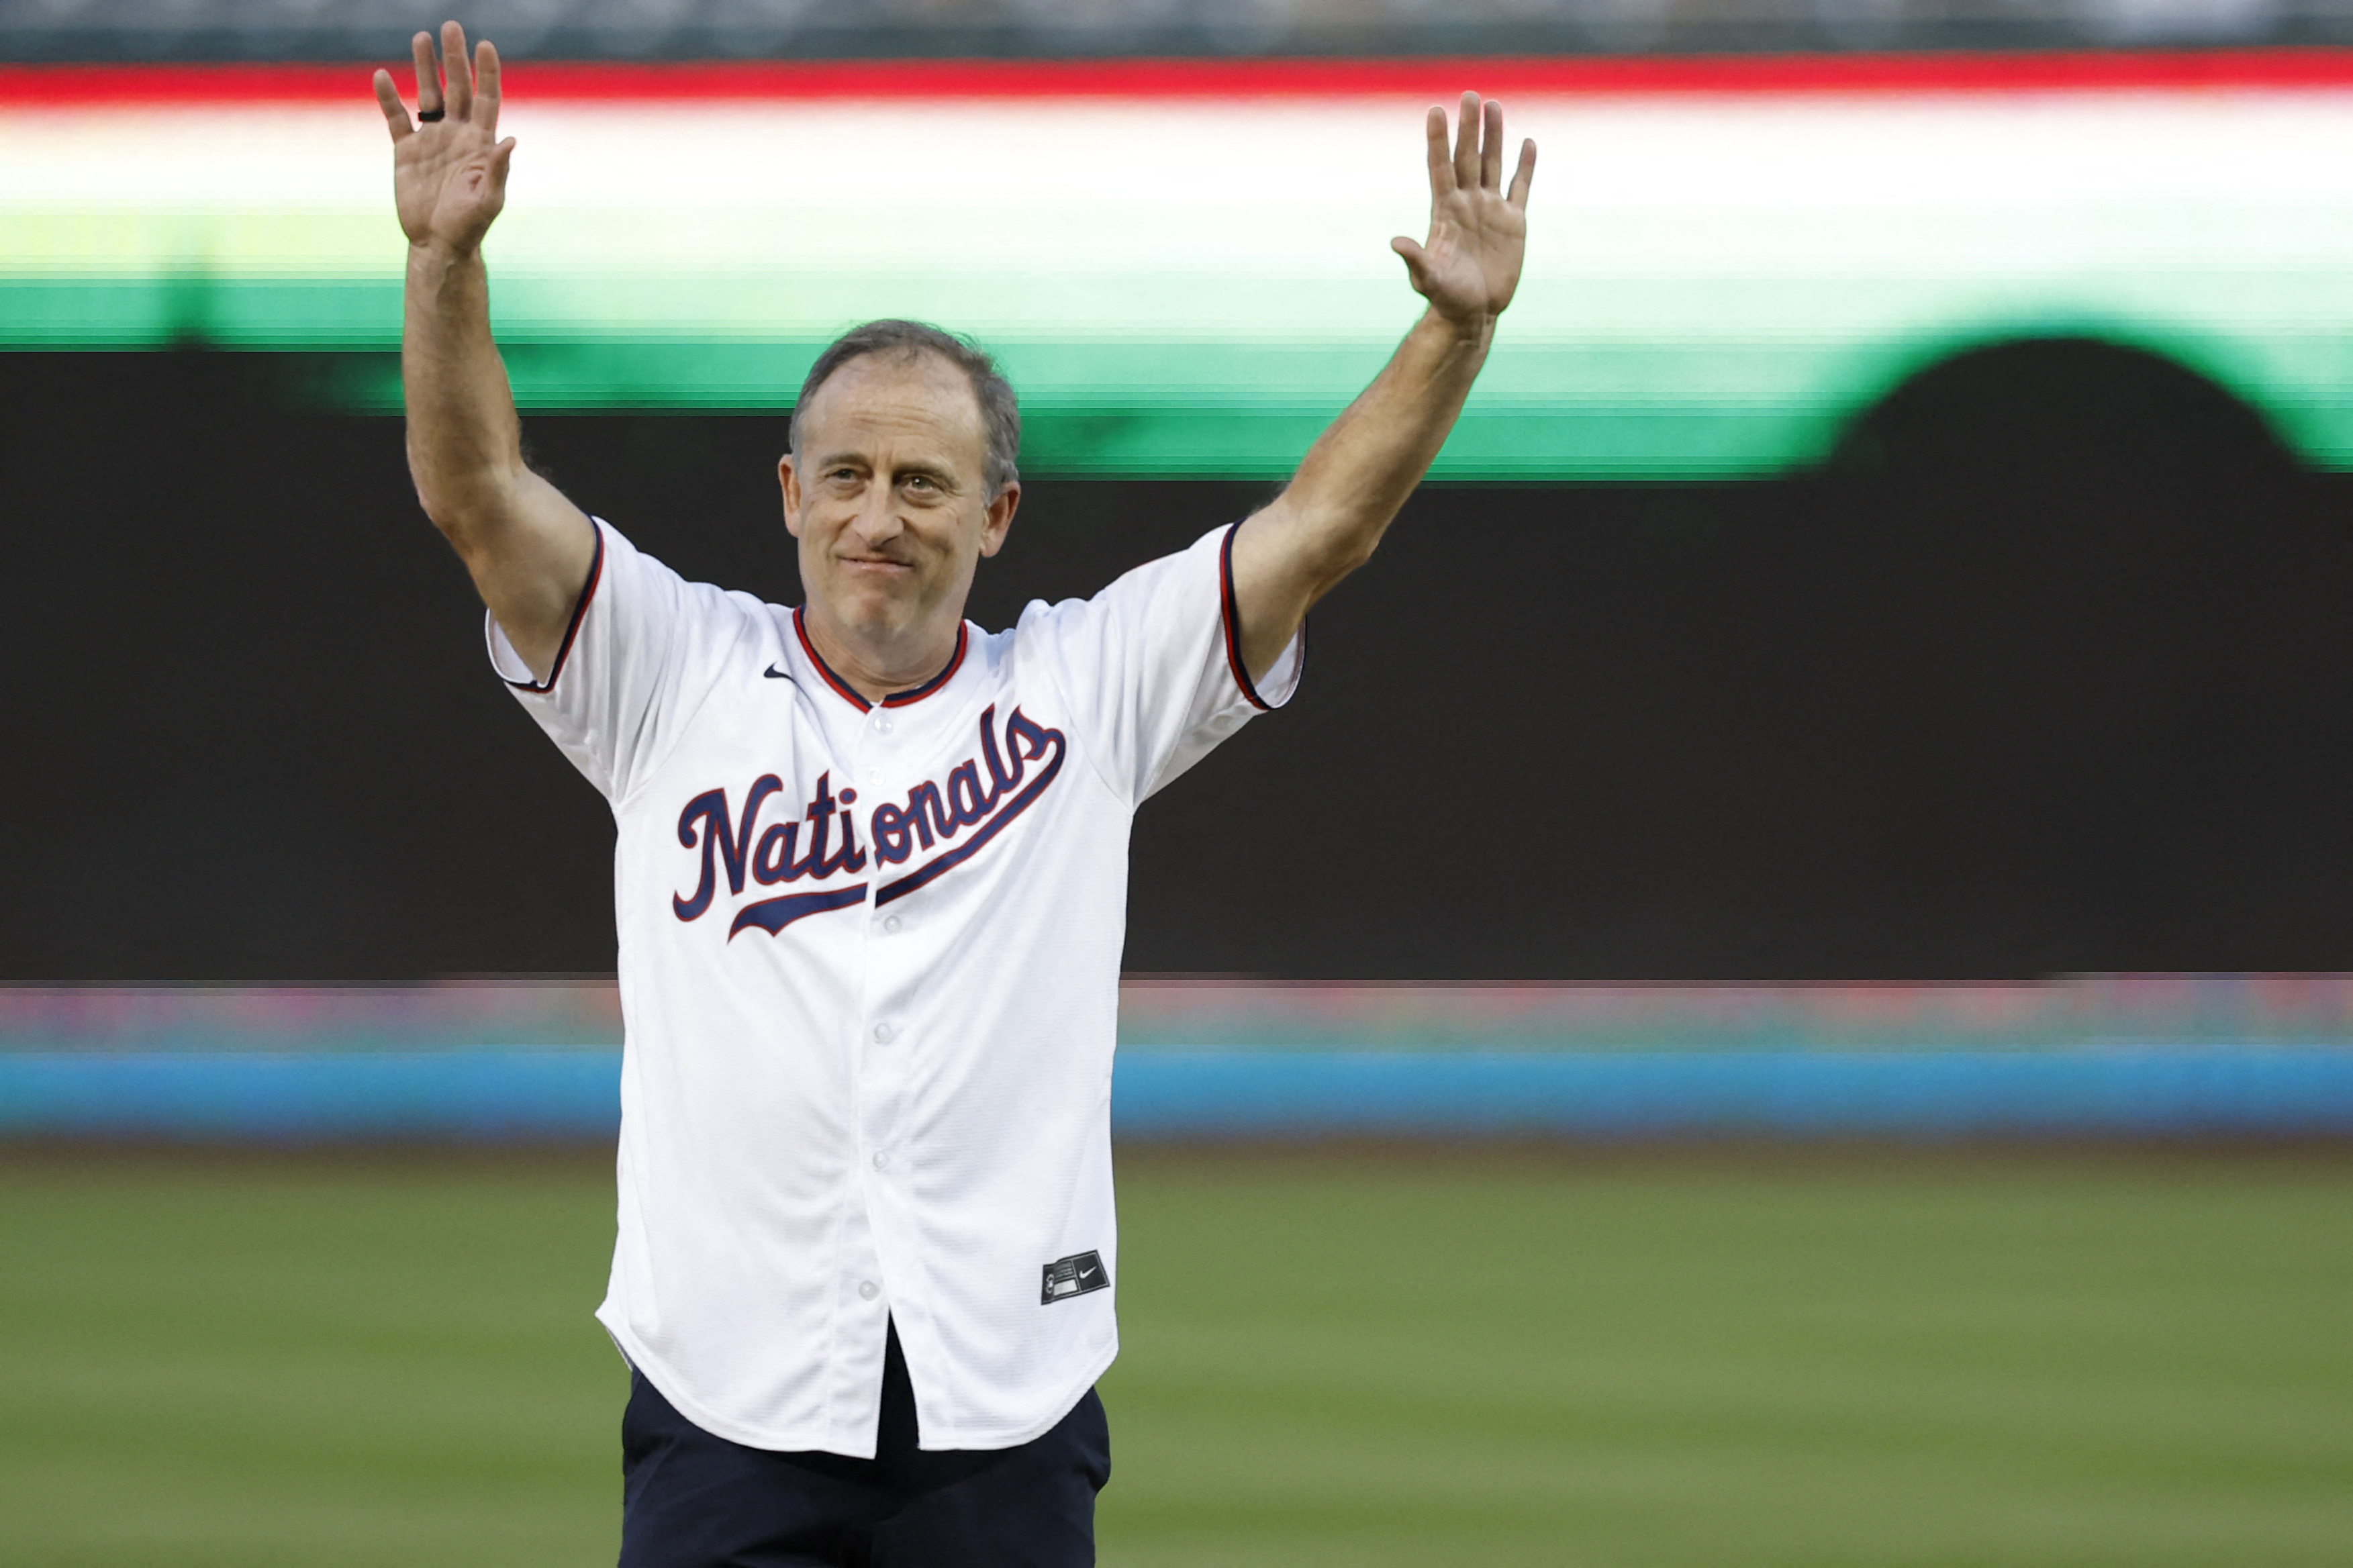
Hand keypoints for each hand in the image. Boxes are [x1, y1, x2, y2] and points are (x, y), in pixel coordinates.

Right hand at [373, 21, 513, 256]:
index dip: (487, 73)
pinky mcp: (407, 151)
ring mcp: (432, 140)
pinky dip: (389, 98)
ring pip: (427, 95)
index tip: (485, 46)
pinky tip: (382, 76)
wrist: (438, 244)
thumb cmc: (470, 226)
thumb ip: (497, 169)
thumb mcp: (488, 200)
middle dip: (454, 58)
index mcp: (480, 143)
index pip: (486, 99)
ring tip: (421, 38)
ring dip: (424, 67)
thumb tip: (511, 139)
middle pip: (457, 88)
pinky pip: (396, 118)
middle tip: (450, 26)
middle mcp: (457, 135)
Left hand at [1392, 94, 1534, 329]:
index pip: (1440, 166)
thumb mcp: (1427, 279)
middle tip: (1469, 95)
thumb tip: (1395, 242)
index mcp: (1445, 211)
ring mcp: (1491, 210)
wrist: (1473, 313)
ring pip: (1493, 164)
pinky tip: (1527, 143)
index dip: (1437, 139)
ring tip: (1493, 106)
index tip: (1435, 110)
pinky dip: (1525, 166)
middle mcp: (1467, 203)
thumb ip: (1415, 258)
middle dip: (1468, 127)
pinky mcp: (1513, 222)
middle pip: (1468, 157)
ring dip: (1494, 136)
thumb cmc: (1446, 297)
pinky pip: (1520, 187)